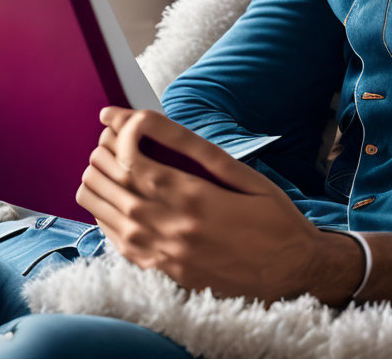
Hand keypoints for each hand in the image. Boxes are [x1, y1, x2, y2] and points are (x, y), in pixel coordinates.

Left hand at [76, 106, 351, 303]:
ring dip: (98, 185)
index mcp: (194, 199)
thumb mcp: (246, 176)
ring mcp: (164, 255)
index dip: (117, 136)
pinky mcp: (163, 273)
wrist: (294, 273)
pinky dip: (105, 217)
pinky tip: (111, 200)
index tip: (113, 118)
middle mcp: (172, 229)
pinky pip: (117, 243)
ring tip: (103, 164)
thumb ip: (201, 152)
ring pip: (108, 215)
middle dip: (103, 155)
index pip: (135, 161)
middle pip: (115, 186)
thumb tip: (160, 125)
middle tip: (105, 137)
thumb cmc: (275, 219)